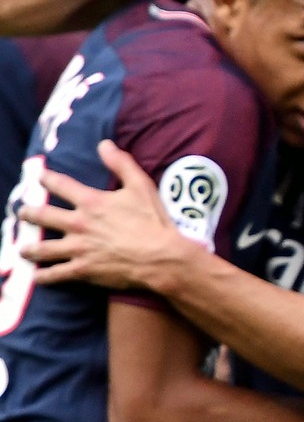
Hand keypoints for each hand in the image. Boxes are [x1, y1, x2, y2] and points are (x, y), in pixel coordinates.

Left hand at [20, 140, 192, 289]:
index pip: (61, 185)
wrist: (161, 256)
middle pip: (43, 216)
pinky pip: (56, 274)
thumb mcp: (141, 186)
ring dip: (30, 248)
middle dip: (29, 213)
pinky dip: (44, 276)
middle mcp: (78, 224)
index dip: (47, 179)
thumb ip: (122, 164)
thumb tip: (104, 144)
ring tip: (23, 249)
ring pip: (43, 248)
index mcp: (91, 202)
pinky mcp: (82, 270)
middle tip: (23, 213)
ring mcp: (78, 249)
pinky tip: (37, 277)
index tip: (40, 177)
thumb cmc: (153, 221)